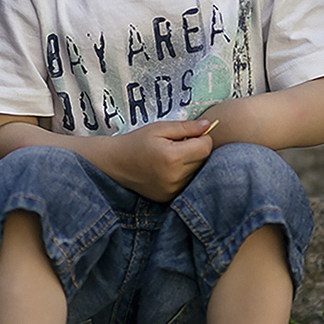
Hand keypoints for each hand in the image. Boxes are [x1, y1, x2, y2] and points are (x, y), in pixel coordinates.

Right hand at [98, 117, 216, 200]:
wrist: (115, 163)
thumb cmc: (136, 142)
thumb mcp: (159, 128)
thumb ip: (186, 127)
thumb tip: (208, 125)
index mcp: (173, 157)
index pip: (206, 147)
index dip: (202, 138)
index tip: (190, 135)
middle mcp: (175, 177)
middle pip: (203, 160)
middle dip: (196, 150)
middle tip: (179, 145)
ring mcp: (172, 190)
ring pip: (196, 173)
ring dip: (190, 164)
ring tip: (172, 157)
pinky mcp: (169, 197)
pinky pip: (186, 184)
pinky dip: (182, 175)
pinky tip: (168, 169)